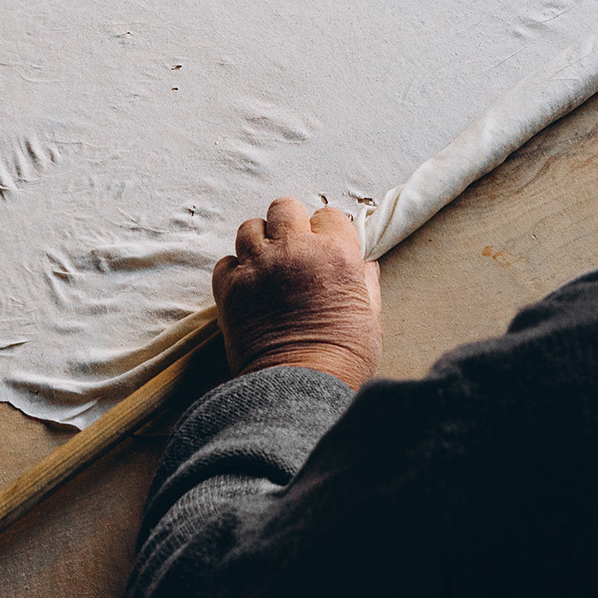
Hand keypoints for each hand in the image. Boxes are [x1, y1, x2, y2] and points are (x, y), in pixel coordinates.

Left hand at [212, 197, 381, 390]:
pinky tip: (248, 287)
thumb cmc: (342, 358)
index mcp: (335, 253)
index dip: (327, 231)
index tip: (326, 247)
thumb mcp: (371, 317)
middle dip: (290, 223)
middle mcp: (295, 250)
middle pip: (285, 207)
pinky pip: (226, 262)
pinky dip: (235, 271)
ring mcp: (258, 267)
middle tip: (294, 248)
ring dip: (260, 242)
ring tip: (267, 264)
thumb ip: (366, 284)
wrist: (298, 390)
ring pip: (250, 227)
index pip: (328, 215)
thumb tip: (366, 266)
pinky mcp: (230, 289)